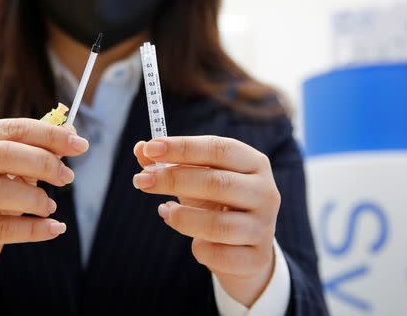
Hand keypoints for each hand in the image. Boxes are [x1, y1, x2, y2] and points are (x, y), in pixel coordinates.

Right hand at [0, 118, 88, 295]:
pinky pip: (3, 228)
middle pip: (2, 155)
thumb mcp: (11, 169)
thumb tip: (71, 133)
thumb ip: (37, 150)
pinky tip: (55, 227)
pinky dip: (35, 229)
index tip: (80, 145)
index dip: (48, 135)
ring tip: (51, 206)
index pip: (12, 129)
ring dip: (36, 197)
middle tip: (67, 176)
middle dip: (43, 163)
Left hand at [132, 136, 279, 307]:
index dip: (182, 147)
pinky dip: (198, 248)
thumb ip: (170, 164)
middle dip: (173, 180)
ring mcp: (264, 227)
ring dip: (183, 218)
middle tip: (142, 180)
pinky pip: (218, 254)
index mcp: (254, 163)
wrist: (246, 249)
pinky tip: (195, 242)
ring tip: (166, 212)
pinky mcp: (257, 258)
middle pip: (217, 183)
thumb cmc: (218, 204)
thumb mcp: (197, 180)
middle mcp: (266, 192)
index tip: (150, 148)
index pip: (219, 149)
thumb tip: (140, 149)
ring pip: (218, 224)